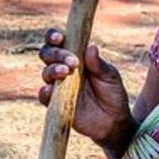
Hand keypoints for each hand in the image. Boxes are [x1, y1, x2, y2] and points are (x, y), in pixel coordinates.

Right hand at [38, 28, 132, 147]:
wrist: (114, 120)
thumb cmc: (113, 93)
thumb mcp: (110, 76)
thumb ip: (99, 64)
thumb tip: (91, 47)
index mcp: (76, 57)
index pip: (59, 43)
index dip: (54, 37)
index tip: (60, 37)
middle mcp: (63, 69)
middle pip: (47, 55)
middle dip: (55, 54)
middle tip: (72, 61)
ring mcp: (58, 86)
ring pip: (45, 73)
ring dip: (53, 70)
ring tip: (67, 72)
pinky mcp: (55, 104)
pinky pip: (44, 97)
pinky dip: (45, 92)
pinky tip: (51, 90)